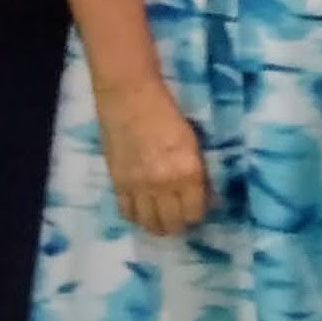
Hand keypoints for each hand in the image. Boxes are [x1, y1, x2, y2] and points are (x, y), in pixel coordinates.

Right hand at [96, 79, 207, 236]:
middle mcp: (163, 184)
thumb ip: (197, 171)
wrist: (129, 95)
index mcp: (187, 172)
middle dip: (179, 224)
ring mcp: (137, 186)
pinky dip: (136, 215)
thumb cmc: (167, 111)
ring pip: (148, 223)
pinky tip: (142, 210)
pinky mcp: (117, 182)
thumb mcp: (192, 142)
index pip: (195, 212)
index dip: (198, 214)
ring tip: (162, 218)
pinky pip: (126, 212)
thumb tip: (204, 195)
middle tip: (180, 217)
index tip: (197, 209)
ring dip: (157, 224)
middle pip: (172, 223)